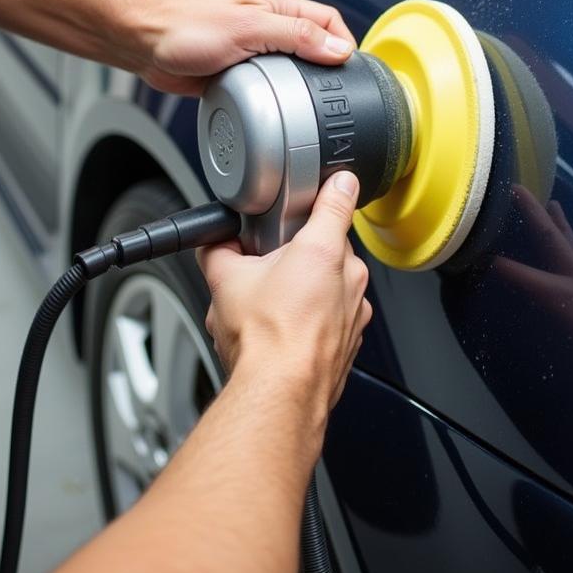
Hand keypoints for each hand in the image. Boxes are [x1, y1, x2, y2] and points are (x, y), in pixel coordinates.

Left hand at [141, 0, 354, 94]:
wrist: (144, 43)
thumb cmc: (186, 27)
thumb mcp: (249, 29)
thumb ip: (296, 36)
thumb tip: (338, 48)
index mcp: (275, 5)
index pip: (327, 20)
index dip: (344, 42)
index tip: (352, 70)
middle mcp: (267, 23)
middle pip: (313, 43)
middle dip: (326, 65)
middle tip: (335, 92)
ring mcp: (253, 46)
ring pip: (291, 66)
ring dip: (300, 83)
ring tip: (309, 102)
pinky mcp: (238, 68)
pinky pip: (268, 83)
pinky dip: (276, 95)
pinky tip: (276, 107)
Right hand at [197, 171, 371, 413]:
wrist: (281, 393)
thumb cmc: (264, 340)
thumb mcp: (226, 281)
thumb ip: (220, 251)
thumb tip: (215, 245)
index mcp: (323, 251)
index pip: (338, 200)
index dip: (334, 186)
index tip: (338, 179)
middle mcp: (349, 277)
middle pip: (326, 249)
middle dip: (299, 255)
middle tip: (269, 271)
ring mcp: (356, 310)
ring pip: (332, 285)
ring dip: (308, 290)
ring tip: (274, 308)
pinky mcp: (352, 339)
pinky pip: (335, 317)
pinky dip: (316, 320)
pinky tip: (286, 332)